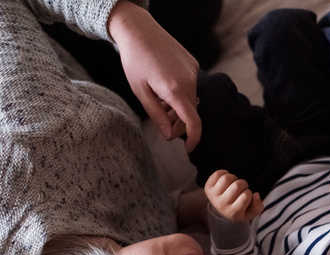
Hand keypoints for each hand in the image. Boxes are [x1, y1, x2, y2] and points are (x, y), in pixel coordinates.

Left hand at [108, 1, 200, 151]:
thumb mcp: (141, 92)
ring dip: (179, 107)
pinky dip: (180, 93)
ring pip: (191, 100)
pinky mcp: (193, 64)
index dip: (193, 138)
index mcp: (174, 90)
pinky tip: (164, 85)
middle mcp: (189, 81)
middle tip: (163, 124)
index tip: (189, 148)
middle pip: (191, 113)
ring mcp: (193, 71)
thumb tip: (169, 135)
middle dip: (179, 123)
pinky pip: (191, 86)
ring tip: (160, 101)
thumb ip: (156, 116)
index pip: (193, 121)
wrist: (138, 29)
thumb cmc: (134, 60)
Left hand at [205, 170, 263, 221]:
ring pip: (226, 178)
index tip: (246, 196)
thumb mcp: (251, 212)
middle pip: (236, 186)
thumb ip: (258, 206)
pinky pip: (218, 174)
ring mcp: (213, 196)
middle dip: (243, 184)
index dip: (249, 193)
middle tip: (241, 188)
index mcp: (233, 212)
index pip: (245, 196)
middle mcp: (221, 205)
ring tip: (234, 183)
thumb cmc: (240, 209)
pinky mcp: (208, 188)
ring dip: (234, 178)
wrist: (222, 211)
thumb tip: (256, 194)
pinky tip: (227, 181)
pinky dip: (225, 173)